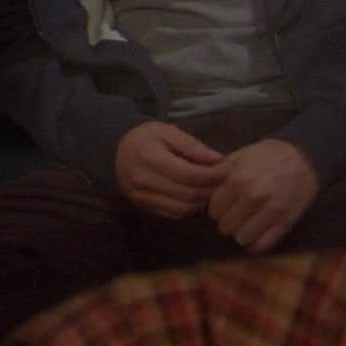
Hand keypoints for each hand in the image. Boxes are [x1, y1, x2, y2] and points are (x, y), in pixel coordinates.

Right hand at [114, 122, 228, 218]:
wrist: (117, 151)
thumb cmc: (146, 137)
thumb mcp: (168, 132)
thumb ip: (194, 146)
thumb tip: (219, 161)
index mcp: (150, 157)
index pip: (189, 174)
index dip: (213, 175)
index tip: (228, 169)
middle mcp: (143, 180)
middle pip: (188, 194)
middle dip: (211, 190)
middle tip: (225, 182)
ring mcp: (142, 197)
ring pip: (182, 208)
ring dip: (203, 202)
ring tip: (214, 190)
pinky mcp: (144, 207)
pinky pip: (173, 214)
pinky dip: (190, 209)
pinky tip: (198, 198)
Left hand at [208, 139, 319, 254]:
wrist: (305, 156)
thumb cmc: (269, 155)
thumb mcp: (241, 155)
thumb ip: (221, 173)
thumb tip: (203, 190)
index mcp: (237, 178)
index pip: (213, 209)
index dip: (217, 208)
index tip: (224, 206)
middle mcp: (252, 196)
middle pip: (225, 226)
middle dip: (227, 222)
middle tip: (235, 215)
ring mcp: (270, 211)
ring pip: (241, 238)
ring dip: (242, 233)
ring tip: (247, 224)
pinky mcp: (285, 223)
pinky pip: (262, 245)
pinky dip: (256, 243)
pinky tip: (257, 234)